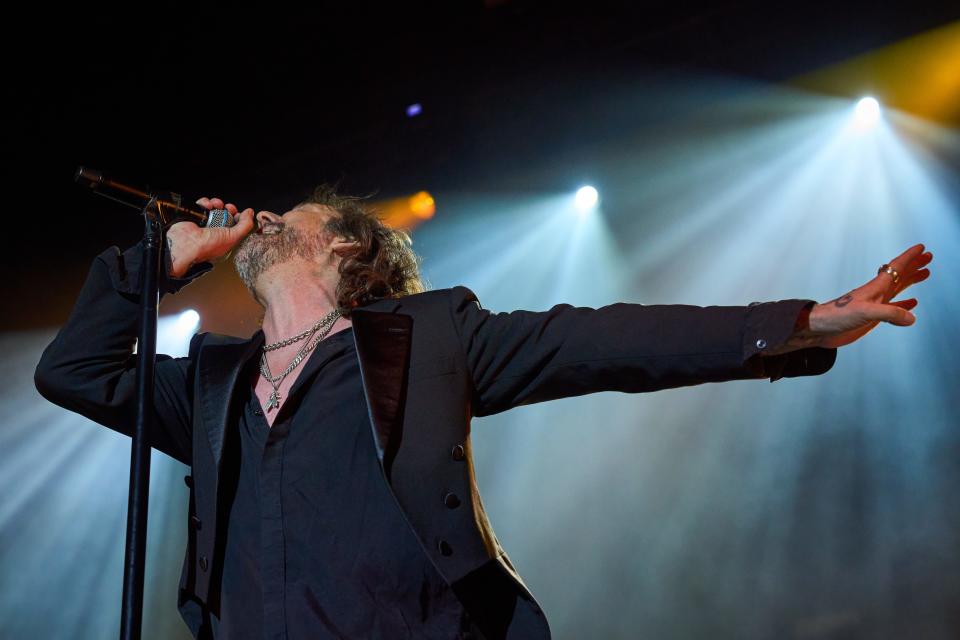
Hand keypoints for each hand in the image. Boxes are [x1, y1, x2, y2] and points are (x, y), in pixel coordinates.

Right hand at [165, 197, 254, 276]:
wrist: (186, 243)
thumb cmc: (207, 246)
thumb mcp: (234, 237)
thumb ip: (245, 225)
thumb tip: (250, 213)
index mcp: (224, 240)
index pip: (235, 225)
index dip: (238, 218)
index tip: (239, 214)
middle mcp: (214, 232)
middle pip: (225, 215)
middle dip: (228, 208)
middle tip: (228, 208)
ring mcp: (203, 224)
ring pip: (214, 208)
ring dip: (217, 203)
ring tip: (216, 205)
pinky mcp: (194, 216)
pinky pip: (201, 205)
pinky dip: (204, 202)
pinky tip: (206, 205)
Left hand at [807, 243, 931, 348]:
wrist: (820, 329)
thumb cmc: (837, 316)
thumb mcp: (865, 312)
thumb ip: (889, 313)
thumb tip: (911, 317)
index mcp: (875, 287)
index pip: (896, 268)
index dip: (909, 257)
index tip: (922, 248)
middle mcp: (876, 294)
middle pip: (900, 275)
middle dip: (914, 266)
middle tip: (929, 257)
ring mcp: (875, 305)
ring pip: (898, 289)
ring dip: (911, 281)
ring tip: (925, 273)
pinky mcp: (872, 317)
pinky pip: (893, 309)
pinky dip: (904, 305)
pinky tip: (912, 304)